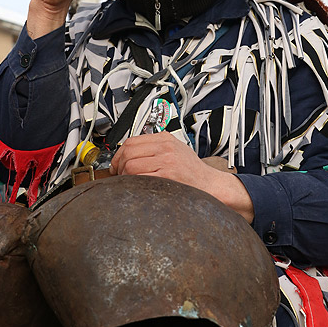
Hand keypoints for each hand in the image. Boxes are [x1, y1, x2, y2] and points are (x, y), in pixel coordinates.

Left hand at [109, 132, 253, 221]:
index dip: (119, 154)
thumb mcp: (174, 150)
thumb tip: (128, 155)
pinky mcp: (167, 175)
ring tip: (129, 182)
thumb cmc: (192, 170)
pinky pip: (140, 177)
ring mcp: (166, 161)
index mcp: (165, 139)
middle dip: (119, 165)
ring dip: (125, 176)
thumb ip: (154, 149)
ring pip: (131, 165)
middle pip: (128, 152)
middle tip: (120, 174)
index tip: (117, 164)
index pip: (131, 141)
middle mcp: (165, 147)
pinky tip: (136, 187)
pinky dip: (133, 183)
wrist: (210, 184)